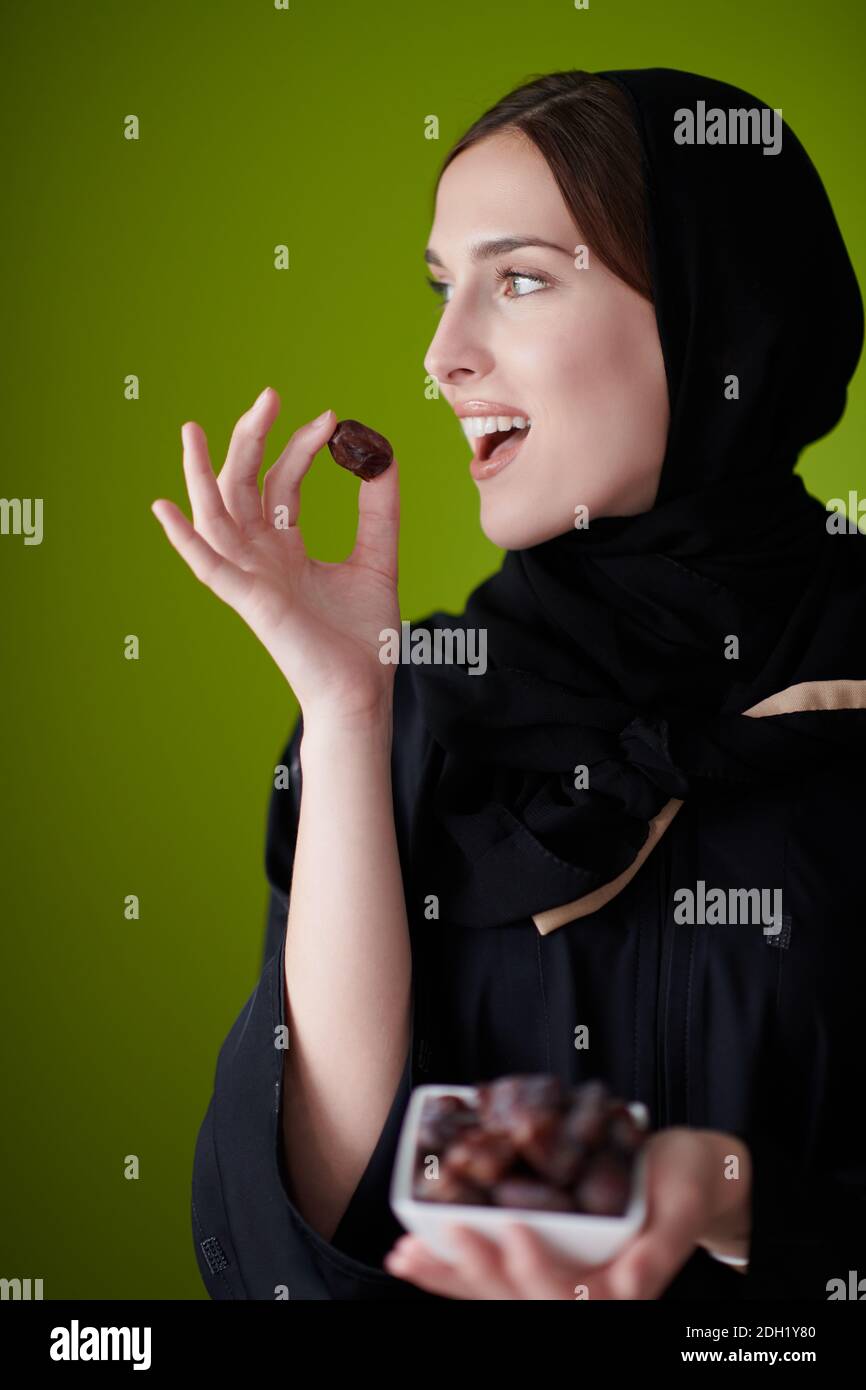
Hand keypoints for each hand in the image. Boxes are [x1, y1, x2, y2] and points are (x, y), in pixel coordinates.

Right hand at [151, 389, 401, 725]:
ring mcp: (251, 578)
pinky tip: (164, 508)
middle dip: (251, 440)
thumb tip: (383, 456)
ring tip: (192, 430)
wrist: (362, 690)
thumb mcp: (378, 558)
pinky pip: (208, 567)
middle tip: (269, 395)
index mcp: (285, 549)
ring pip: (214, 516)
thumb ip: (378, 510)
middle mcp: (261, 558)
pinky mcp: (249, 602)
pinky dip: (184, 538)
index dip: (300, 446)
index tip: (332, 418)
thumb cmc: (363, 636)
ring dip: (200, 474)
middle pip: (243, 486)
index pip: (282, 483)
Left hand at [383, 1127, 751, 1298]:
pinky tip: (417, 1251)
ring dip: (448, 1274)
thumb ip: (659, 1246)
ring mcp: (557, 1277)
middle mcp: (584, 1291)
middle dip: (475, 1269)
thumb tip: (634, 1280)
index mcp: (622, 1286)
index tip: (515, 1231)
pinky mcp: (539, 1260)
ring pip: (495, 1290)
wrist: (687, 1172)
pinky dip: (451, 1265)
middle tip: (438, 1238)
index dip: (537, 1269)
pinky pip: (491, 1273)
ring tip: (406, 1256)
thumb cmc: (687, 1181)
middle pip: (520, 1295)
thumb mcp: (684, 1205)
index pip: (571, 1293)